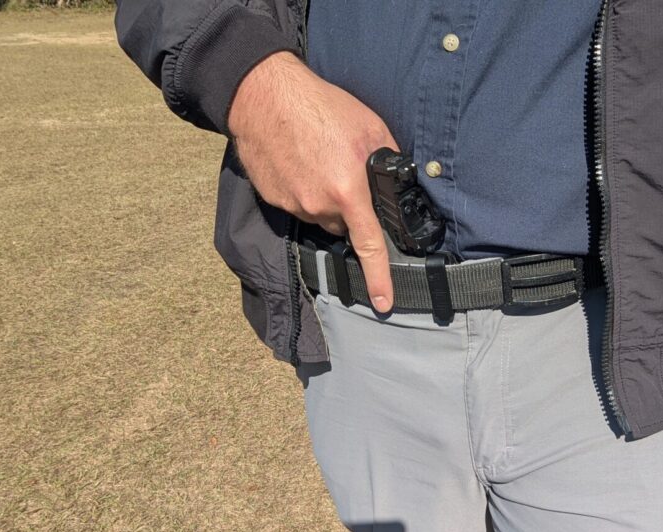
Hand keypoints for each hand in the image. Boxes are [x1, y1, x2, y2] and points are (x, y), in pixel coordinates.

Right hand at [228, 51, 396, 311]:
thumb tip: (397, 184)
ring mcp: (293, 204)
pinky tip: (301, 163)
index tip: (384, 303)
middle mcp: (320, 205)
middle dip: (350, 210)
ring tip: (320, 161)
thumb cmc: (322, 106)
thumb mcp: (371, 128)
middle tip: (346, 174)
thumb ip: (388, 162)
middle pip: (343, 227)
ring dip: (325, 198)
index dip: (379, 278)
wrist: (264, 95)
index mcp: (348, 192)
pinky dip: (303, 190)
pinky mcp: (274, 199)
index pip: (369, 247)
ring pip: (320, 216)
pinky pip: (298, 205)